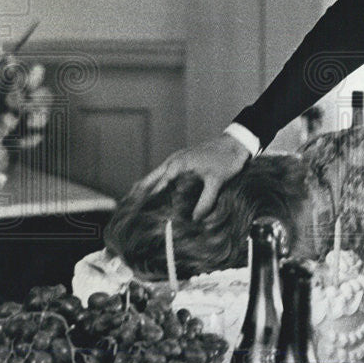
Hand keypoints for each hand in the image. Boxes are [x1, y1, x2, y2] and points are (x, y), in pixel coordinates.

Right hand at [132, 134, 250, 219]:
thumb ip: (205, 201)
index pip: (157, 186)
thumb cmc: (226, 159)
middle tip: (128, 207)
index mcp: (177, 165)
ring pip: (156, 175)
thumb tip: (195, 219)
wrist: (235, 143)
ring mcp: (177, 160)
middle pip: (150, 179)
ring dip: (147, 187)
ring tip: (135, 202)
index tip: (139, 213)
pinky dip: (157, 182)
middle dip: (139, 193)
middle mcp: (173, 162)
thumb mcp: (217, 182)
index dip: (148, 201)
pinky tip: (158, 192)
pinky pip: (165, 173)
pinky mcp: (183, 161)